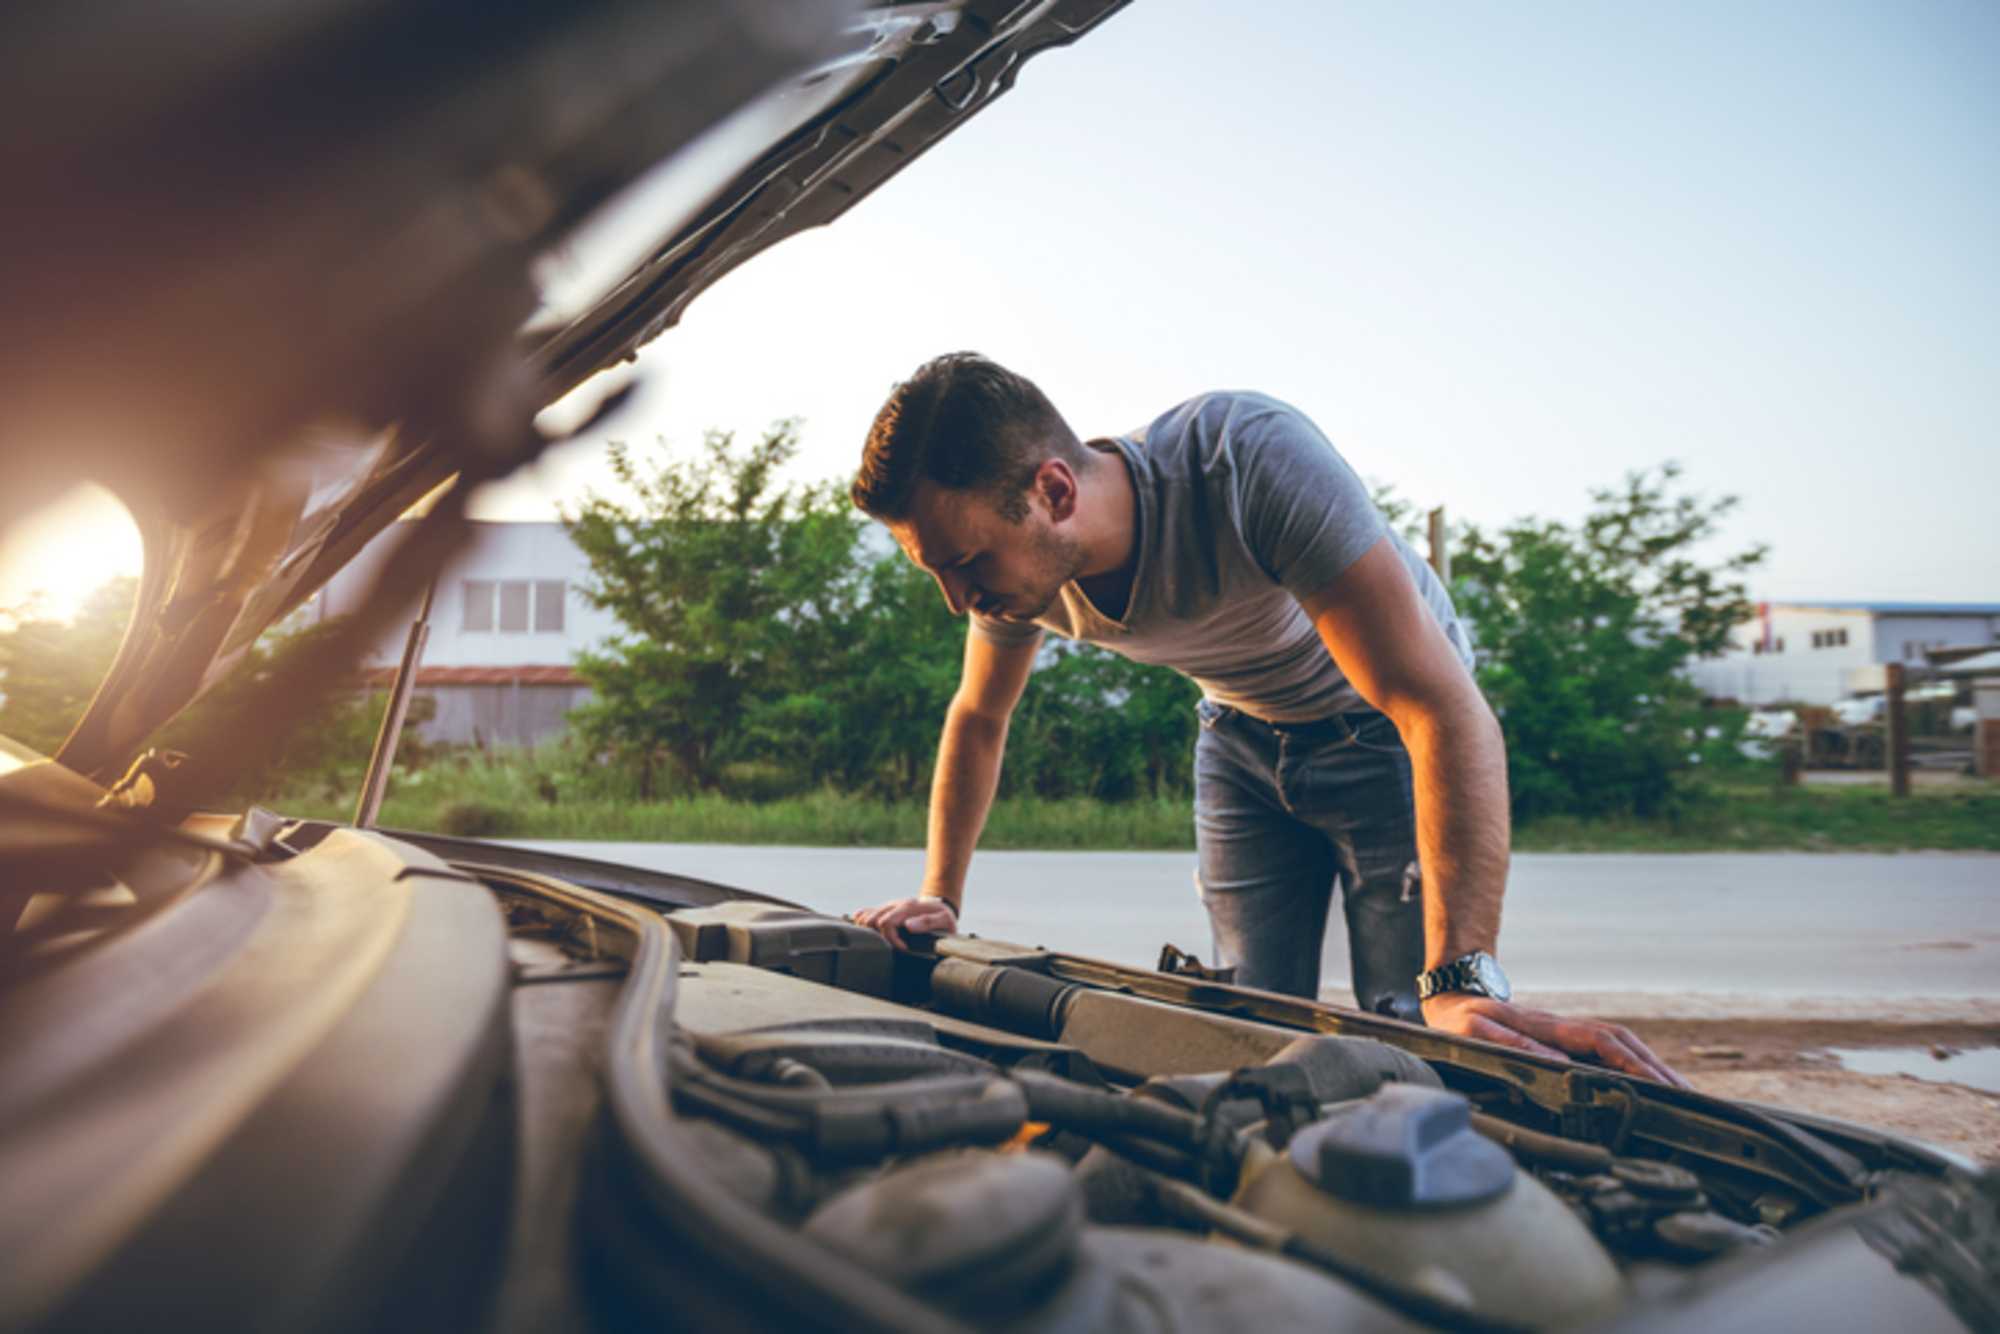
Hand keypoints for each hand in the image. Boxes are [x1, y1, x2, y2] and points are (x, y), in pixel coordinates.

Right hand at [852, 895, 957, 949]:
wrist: (942, 907)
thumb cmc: (944, 917)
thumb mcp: (944, 919)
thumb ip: (928, 922)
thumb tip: (908, 926)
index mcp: (908, 907)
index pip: (886, 923)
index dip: (891, 940)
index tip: (904, 949)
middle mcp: (896, 905)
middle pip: (871, 920)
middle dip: (879, 937)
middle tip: (893, 947)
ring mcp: (889, 907)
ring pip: (866, 916)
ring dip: (870, 931)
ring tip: (884, 943)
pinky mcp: (886, 911)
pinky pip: (866, 912)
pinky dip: (862, 922)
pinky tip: (870, 933)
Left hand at [1421, 993, 1690, 1088]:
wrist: (1452, 999)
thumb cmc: (1459, 1020)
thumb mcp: (1474, 1030)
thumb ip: (1511, 1042)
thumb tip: (1557, 1061)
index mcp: (1549, 1026)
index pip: (1604, 1043)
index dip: (1633, 1063)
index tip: (1659, 1086)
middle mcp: (1566, 1028)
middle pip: (1625, 1043)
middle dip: (1658, 1069)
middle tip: (1689, 1098)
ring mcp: (1568, 1034)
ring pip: (1622, 1047)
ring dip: (1653, 1068)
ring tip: (1682, 1096)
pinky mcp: (1566, 1043)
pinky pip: (1609, 1053)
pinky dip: (1636, 1067)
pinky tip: (1650, 1086)